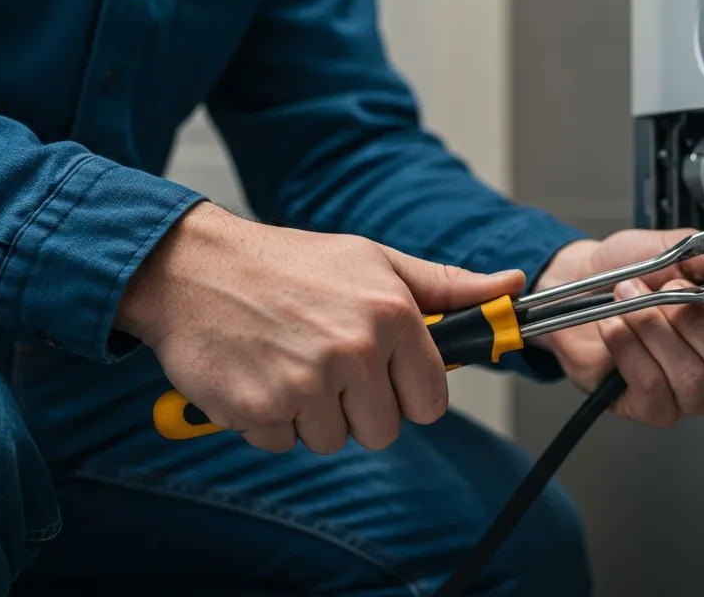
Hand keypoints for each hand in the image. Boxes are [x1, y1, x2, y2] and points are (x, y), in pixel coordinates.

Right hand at [116, 203, 524, 453]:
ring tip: (290, 361)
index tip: (385, 375)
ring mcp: (306, 383)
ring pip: (333, 440)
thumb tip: (509, 287)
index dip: (408, 393)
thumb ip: (446, 287)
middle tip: (328, 363)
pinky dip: (270, 419)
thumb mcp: (376, 261)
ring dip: (312, 413)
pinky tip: (260, 373)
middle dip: (359, 407)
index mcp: (393, 315)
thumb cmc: (291, 264)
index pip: (432, 402)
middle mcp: (355, 351)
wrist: (194, 268)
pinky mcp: (260, 409)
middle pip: (384, 431)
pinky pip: (284, 443)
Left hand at [531, 230, 703, 427]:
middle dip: (695, 322)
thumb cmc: (628, 269)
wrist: (577, 281)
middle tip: (667, 288)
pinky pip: (652, 386)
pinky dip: (630, 348)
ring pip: (691, 378)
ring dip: (656, 329)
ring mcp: (683, 395)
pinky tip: (615, 324)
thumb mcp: (672, 250)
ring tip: (631, 298)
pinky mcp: (647, 407)